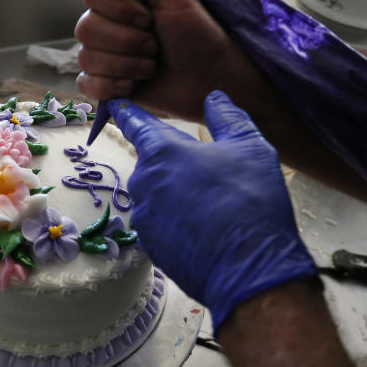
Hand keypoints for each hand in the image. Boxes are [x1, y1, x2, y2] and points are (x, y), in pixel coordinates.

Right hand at [75, 0, 273, 121]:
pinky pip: (86, 84)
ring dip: (126, 65)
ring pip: (86, 58)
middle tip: (155, 46)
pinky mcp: (105, 85)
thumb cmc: (198, 34)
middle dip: (127, 41)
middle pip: (85, 28)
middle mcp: (105, 25)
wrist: (211, 79)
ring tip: (151, 67)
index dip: (119, 10)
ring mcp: (103, 56)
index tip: (150, 19)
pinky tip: (133, 86)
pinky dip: (111, 87)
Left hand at [108, 90, 317, 328]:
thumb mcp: (250, 146)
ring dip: (177, 191)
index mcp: (162, 151)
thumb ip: (228, 116)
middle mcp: (144, 181)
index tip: (115, 103)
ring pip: (157, 192)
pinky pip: (161, 222)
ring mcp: (144, 216)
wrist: (249, 269)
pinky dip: (178, 220)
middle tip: (210, 170)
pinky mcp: (151, 245)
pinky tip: (206, 226)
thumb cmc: (250, 199)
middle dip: (175, 160)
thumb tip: (215, 97)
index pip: (135, 121)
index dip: (127, 110)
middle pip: (153, 161)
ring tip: (214, 202)